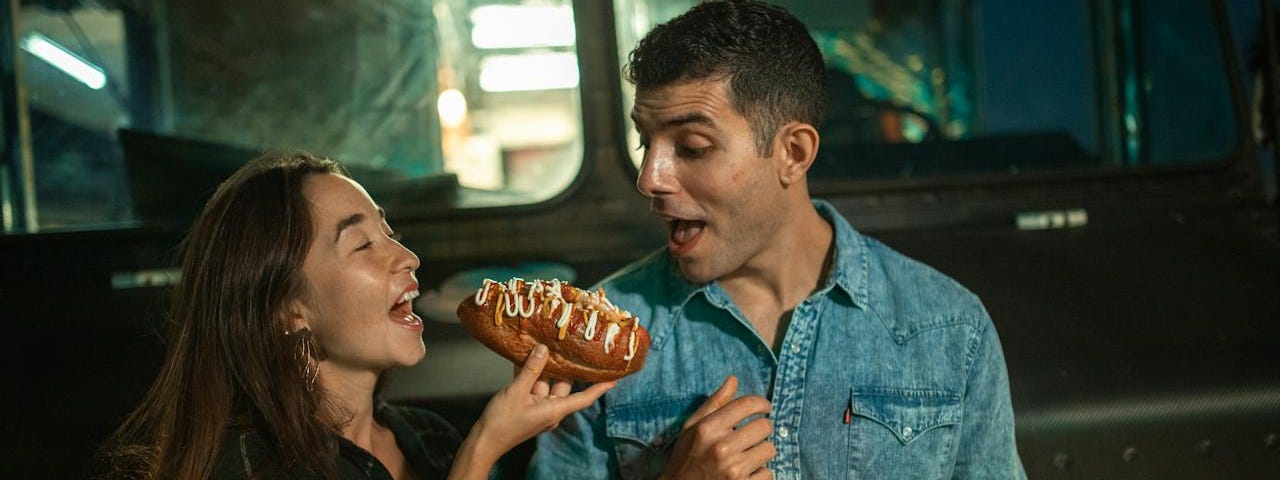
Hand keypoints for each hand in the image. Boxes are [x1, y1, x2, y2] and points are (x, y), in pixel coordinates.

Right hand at [464, 345, 614, 466]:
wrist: (483, 442)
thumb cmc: (502, 423)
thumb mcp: (517, 392)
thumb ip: (531, 370)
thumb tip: (543, 350)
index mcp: (555, 410)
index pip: (585, 398)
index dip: (600, 387)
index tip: (616, 377)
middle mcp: (550, 409)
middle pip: (564, 384)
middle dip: (564, 365)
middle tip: (570, 344)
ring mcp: (538, 408)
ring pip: (546, 382)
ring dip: (543, 367)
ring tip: (544, 343)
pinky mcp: (526, 406)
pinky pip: (532, 386)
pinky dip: (530, 373)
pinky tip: (524, 356)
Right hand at [659, 375, 775, 479]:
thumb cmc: (686, 458)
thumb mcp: (692, 428)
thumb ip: (714, 403)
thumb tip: (733, 379)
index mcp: (708, 429)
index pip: (746, 405)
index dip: (761, 403)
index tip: (765, 407)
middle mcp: (721, 447)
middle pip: (764, 426)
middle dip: (761, 429)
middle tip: (753, 435)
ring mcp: (733, 469)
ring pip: (769, 449)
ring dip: (761, 451)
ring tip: (746, 455)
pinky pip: (768, 473)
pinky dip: (760, 473)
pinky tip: (746, 473)